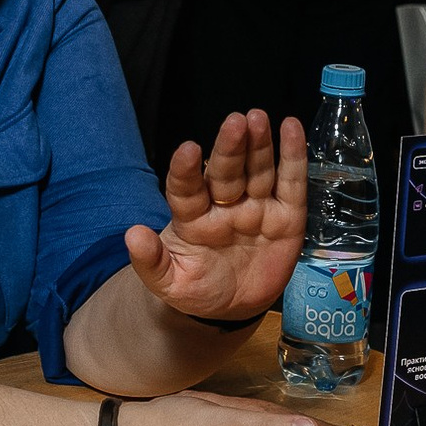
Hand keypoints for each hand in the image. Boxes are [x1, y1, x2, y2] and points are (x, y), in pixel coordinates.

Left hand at [125, 109, 306, 321]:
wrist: (234, 307)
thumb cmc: (198, 288)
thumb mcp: (170, 284)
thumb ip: (151, 263)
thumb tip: (132, 235)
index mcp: (192, 217)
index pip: (186, 188)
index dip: (186, 170)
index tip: (188, 150)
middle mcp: (223, 204)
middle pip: (226, 172)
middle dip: (230, 148)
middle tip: (236, 122)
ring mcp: (256, 207)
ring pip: (258, 171)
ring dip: (259, 144)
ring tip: (257, 118)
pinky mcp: (287, 216)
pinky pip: (291, 184)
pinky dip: (293, 156)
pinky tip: (291, 127)